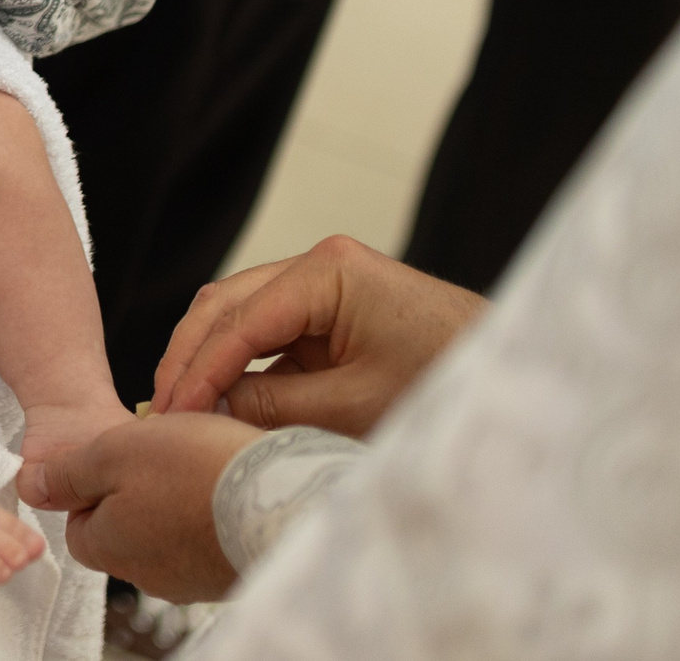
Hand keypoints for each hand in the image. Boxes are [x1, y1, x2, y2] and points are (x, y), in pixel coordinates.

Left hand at [26, 413, 258, 603]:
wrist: (281, 499)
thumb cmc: (193, 469)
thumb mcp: (113, 452)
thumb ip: (68, 473)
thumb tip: (31, 488)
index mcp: (107, 546)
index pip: (79, 522)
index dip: (94, 482)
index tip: (122, 455)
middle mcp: (145, 575)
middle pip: (122, 528)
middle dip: (137, 491)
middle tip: (164, 455)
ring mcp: (190, 580)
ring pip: (165, 534)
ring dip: (175, 501)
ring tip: (199, 465)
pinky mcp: (227, 574)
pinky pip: (204, 541)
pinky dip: (209, 514)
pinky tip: (224, 486)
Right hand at [149, 235, 485, 436]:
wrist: (519, 382)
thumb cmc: (448, 385)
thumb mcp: (355, 406)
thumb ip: (273, 405)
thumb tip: (208, 408)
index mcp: (328, 271)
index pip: (237, 319)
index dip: (197, 369)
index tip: (169, 414)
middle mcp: (320, 267)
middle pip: (225, 305)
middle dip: (188, 357)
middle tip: (160, 411)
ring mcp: (325, 288)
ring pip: (238, 317)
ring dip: (209, 361)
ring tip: (181, 410)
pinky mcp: (332, 315)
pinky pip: (268, 337)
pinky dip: (240, 368)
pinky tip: (220, 403)